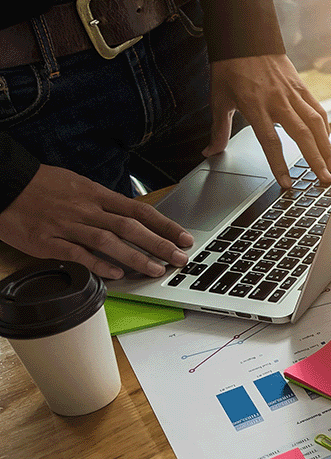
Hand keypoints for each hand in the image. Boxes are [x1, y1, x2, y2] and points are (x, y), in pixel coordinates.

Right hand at [0, 165, 191, 278]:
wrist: (5, 184)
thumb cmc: (43, 185)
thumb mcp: (79, 185)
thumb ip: (105, 202)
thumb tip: (132, 215)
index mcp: (96, 195)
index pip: (139, 210)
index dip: (165, 225)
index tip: (184, 237)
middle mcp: (86, 210)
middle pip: (130, 227)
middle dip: (159, 243)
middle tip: (180, 258)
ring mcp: (68, 226)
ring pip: (108, 241)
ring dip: (135, 257)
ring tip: (156, 269)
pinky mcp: (48, 241)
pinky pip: (77, 254)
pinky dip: (98, 264)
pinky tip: (116, 274)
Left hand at [205, 54, 330, 188]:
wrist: (246, 38)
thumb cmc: (231, 68)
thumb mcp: (219, 99)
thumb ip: (218, 129)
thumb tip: (210, 151)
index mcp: (255, 106)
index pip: (270, 141)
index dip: (279, 164)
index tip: (287, 183)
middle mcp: (277, 101)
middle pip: (301, 135)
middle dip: (315, 160)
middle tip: (324, 179)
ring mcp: (292, 94)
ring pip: (315, 123)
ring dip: (326, 146)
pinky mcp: (301, 87)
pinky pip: (318, 110)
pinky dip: (325, 127)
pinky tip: (328, 141)